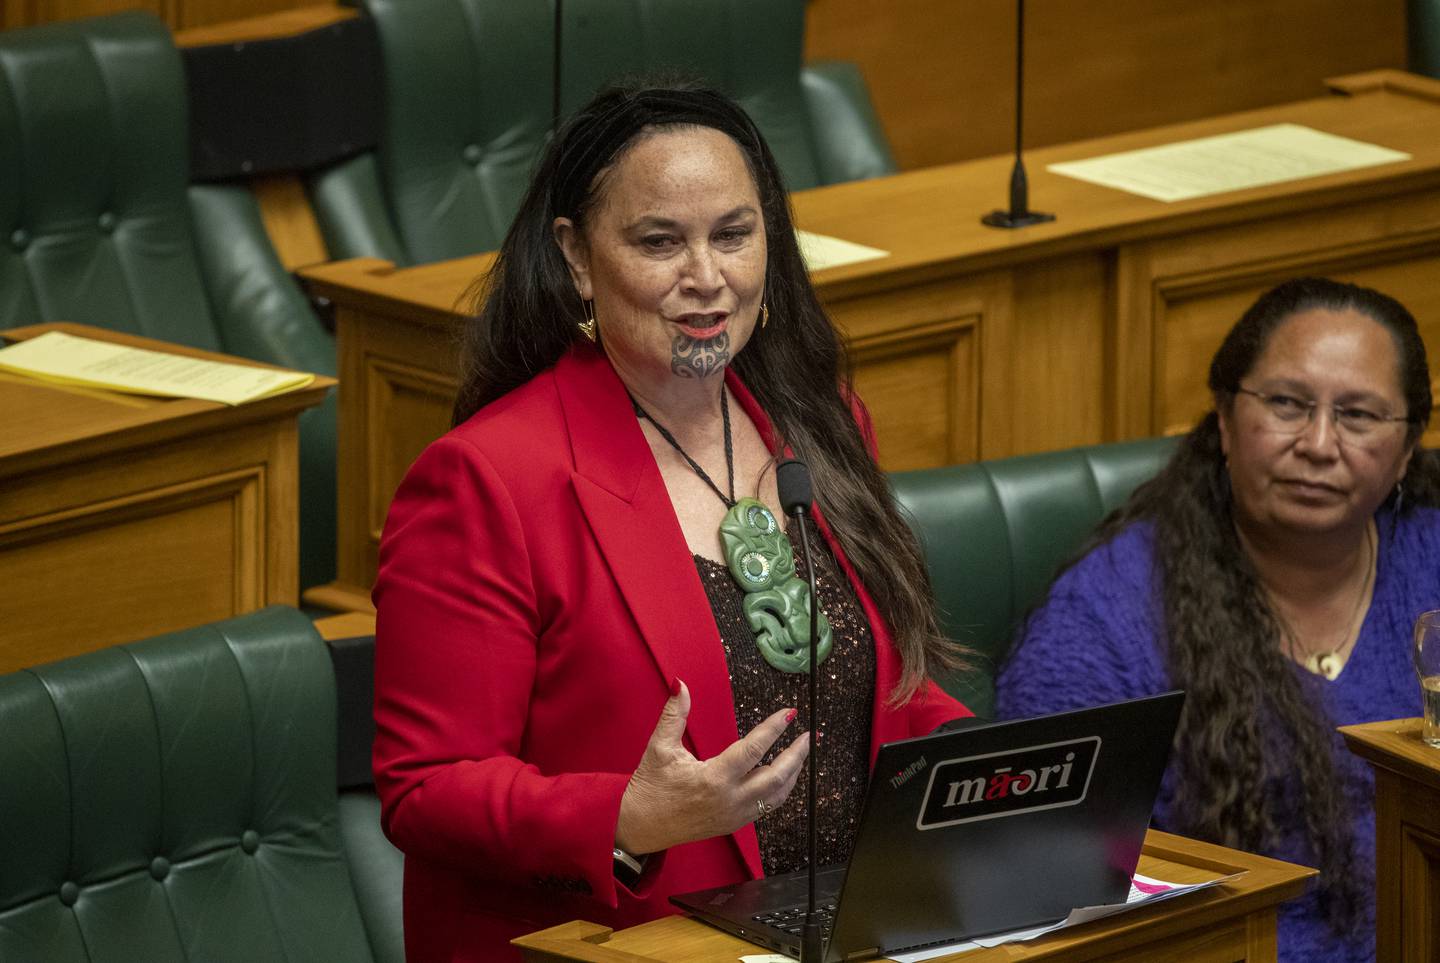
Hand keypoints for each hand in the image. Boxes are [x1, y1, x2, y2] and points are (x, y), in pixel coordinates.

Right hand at [615, 679, 809, 854]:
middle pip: (777, 776)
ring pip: (777, 795)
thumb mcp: (659, 748)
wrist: (639, 827)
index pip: (753, 749)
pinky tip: (783, 777)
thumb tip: (679, 684)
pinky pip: (766, 807)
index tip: (789, 714)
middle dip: (797, 755)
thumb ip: (674, 714)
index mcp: (714, 779)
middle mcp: (730, 800)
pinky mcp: (733, 824)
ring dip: (792, 774)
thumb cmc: (649, 787)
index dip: (774, 729)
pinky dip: (780, 790)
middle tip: (809, 736)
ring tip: (801, 754)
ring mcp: (734, 815)